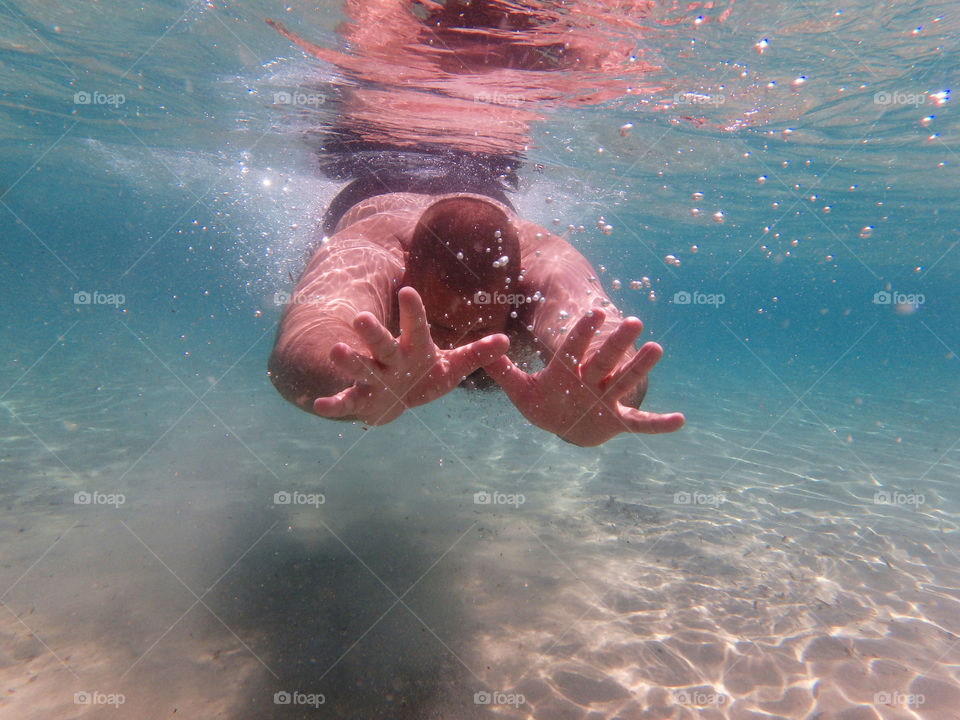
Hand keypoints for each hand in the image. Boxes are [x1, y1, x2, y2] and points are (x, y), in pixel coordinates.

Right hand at [313, 286, 508, 424]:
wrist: (394, 401)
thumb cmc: (424, 376)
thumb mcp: (451, 368)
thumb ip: (476, 355)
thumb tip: (506, 341)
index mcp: (413, 347)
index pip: (415, 326)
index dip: (412, 311)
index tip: (408, 290)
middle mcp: (389, 358)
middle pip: (381, 343)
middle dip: (372, 333)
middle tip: (361, 318)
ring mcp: (372, 378)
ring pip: (360, 368)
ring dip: (349, 361)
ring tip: (336, 350)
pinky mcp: (359, 400)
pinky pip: (345, 403)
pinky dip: (332, 405)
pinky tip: (318, 405)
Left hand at [483, 309, 683, 445]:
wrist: (564, 426)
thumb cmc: (543, 404)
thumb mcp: (521, 391)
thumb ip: (503, 371)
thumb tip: (485, 347)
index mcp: (567, 372)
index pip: (574, 349)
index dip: (583, 333)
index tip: (593, 312)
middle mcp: (591, 381)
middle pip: (604, 360)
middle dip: (617, 343)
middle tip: (633, 321)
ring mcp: (607, 399)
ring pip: (624, 381)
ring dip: (640, 368)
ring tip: (657, 349)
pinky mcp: (618, 420)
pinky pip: (641, 424)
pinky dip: (659, 424)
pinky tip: (680, 421)